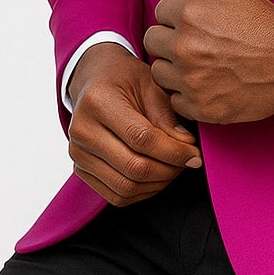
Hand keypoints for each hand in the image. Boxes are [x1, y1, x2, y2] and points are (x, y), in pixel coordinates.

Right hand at [66, 42, 202, 206]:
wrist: (94, 81)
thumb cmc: (125, 79)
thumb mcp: (150, 84)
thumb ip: (167, 117)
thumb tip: (186, 148)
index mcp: (98, 101)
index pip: (141, 138)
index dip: (173, 151)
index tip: (195, 154)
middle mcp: (82, 130)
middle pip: (133, 167)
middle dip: (169, 170)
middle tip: (189, 161)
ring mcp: (78, 153)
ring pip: (125, 187)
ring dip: (158, 183)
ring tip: (175, 167)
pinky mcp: (81, 169)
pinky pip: (116, 195)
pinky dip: (143, 192)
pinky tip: (157, 176)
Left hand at [144, 0, 273, 125]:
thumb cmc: (267, 25)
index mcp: (190, 14)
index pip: (159, 12)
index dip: (175, 17)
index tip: (190, 24)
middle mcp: (184, 46)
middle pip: (152, 42)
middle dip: (168, 41)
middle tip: (190, 45)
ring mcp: (189, 78)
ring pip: (159, 72)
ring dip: (173, 69)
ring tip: (197, 66)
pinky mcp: (199, 105)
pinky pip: (175, 100)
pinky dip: (186, 94)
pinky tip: (205, 85)